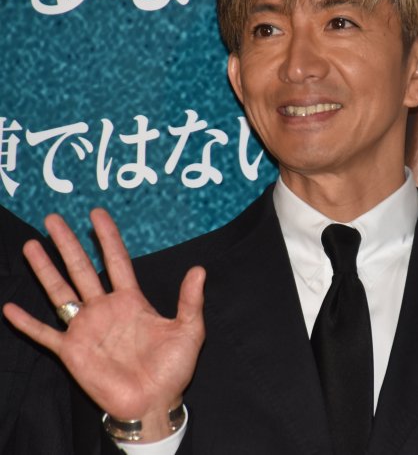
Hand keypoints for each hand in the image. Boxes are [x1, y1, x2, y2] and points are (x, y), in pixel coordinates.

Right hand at [2, 208, 205, 441]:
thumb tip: (200, 269)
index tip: (96, 213)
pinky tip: (10, 308)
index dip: (107, 236)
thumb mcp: (189, 330)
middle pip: (82, 268)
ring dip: (45, 270)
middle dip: (68, 243)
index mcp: (131, 300)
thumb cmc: (173, 368)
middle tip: (53, 218)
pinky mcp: (72, 352)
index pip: (116, 259)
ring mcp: (86, 328)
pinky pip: (45, 334)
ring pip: (60, 291)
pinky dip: (28, 323)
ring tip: (30, 246)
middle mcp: (105, 308)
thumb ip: (190, 300)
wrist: (154, 402)